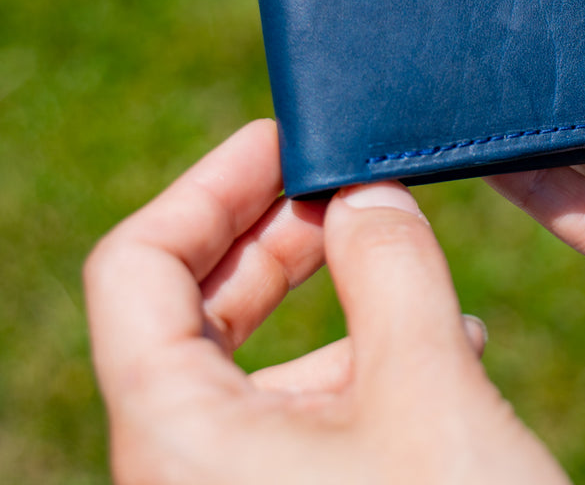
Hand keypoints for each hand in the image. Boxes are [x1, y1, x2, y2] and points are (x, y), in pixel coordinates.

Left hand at [85, 120, 568, 484]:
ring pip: (254, 362)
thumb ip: (392, 267)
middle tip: (346, 188)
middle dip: (274, 233)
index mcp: (177, 441)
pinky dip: (361, 356)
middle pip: (191, 308)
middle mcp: (187, 473)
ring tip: (408, 259)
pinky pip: (303, 412)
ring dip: (330, 293)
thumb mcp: (430, 386)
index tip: (286, 140)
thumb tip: (367, 191)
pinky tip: (442, 340)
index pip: (136, 270)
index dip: (207, 185)